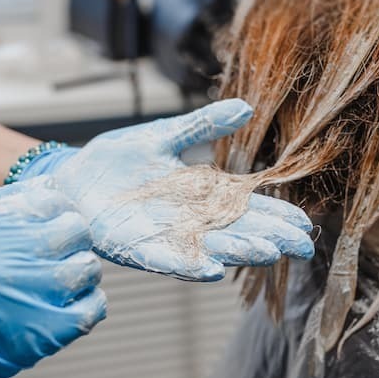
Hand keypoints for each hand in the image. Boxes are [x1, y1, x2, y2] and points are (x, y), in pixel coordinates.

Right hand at [0, 177, 105, 377]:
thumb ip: (4, 205)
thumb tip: (53, 189)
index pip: (51, 200)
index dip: (58, 212)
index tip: (52, 226)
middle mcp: (0, 262)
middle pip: (75, 231)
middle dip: (72, 241)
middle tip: (58, 255)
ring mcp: (24, 300)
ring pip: (88, 268)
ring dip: (80, 274)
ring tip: (58, 284)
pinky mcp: (44, 335)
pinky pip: (94, 306)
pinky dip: (88, 304)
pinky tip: (67, 306)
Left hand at [49, 99, 314, 280]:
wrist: (72, 179)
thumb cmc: (116, 160)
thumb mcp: (163, 136)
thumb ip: (202, 126)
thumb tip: (245, 108)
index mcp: (200, 193)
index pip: (247, 206)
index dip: (276, 215)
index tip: (305, 224)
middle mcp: (189, 219)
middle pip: (237, 231)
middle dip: (270, 238)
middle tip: (303, 246)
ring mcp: (165, 236)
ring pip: (209, 248)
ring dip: (238, 251)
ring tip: (269, 252)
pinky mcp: (137, 248)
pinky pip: (166, 261)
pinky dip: (188, 266)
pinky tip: (212, 270)